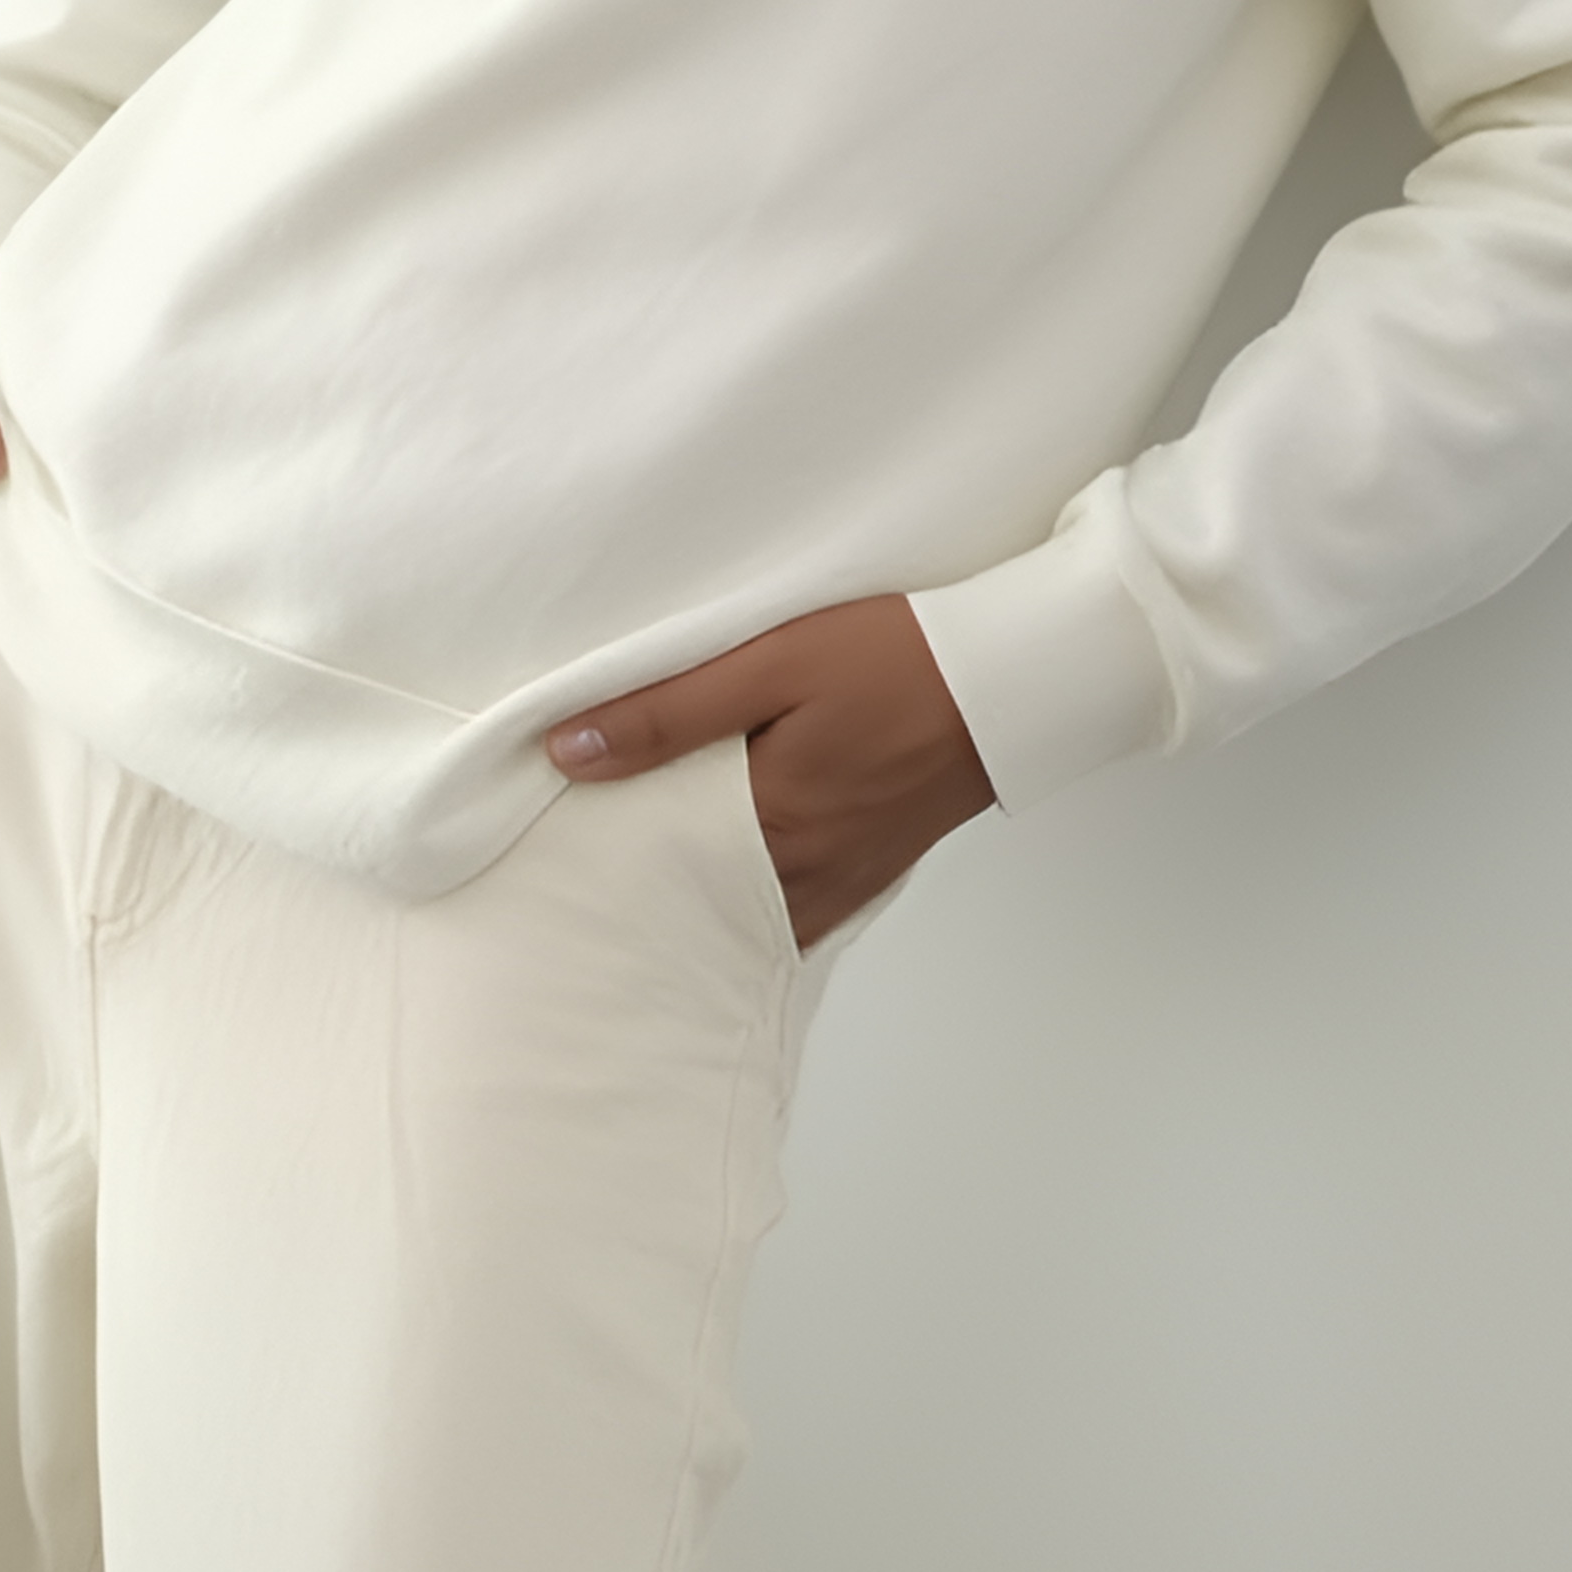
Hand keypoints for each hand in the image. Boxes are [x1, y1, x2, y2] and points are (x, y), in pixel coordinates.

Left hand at [547, 597, 992, 951]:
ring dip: (697, 895)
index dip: (601, 849)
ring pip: (743, 912)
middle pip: (695, 901)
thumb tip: (570, 752)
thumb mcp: (774, 662)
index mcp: (771, 825)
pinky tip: (727, 873)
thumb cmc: (901, 659)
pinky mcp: (869, 871)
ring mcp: (842, 881)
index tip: (558, 834)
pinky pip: (792, 909)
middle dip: (643, 882)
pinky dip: (751, 898)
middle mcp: (805, 873)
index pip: (653, 863)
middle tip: (587, 857)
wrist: (1013, 677)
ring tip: (645, 864)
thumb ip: (669, 712)